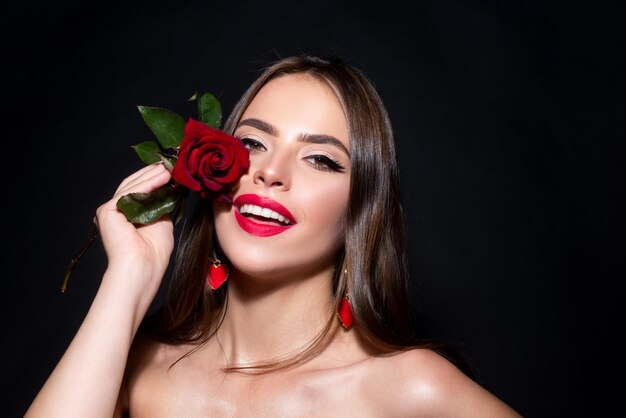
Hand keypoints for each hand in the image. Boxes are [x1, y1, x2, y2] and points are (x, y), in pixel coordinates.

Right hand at [95, 163, 174, 299]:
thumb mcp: (162, 221)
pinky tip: (162, 177)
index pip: (139, 191)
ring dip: (152, 175)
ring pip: (132, 187)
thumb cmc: (154, 253)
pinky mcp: (107, 211)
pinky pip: (129, 193)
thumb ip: (161, 204)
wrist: (143, 268)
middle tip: (170, 163)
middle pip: (134, 185)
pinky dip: (147, 184)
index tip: (172, 169)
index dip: (154, 179)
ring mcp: (109, 211)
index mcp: (126, 216)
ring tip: (170, 168)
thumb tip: (170, 187)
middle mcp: (115, 212)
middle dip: (152, 173)